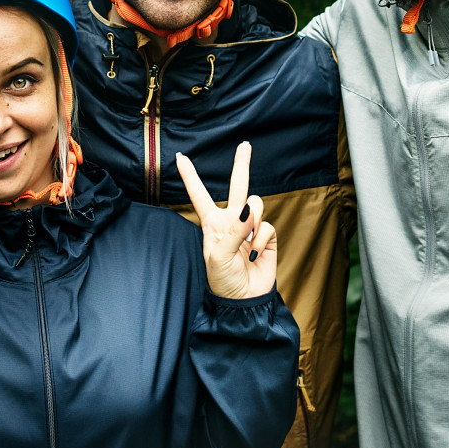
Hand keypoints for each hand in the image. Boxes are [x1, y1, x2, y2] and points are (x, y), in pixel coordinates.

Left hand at [175, 143, 276, 299]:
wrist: (244, 301)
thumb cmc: (223, 281)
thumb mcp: (218, 256)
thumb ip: (234, 230)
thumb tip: (250, 209)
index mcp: (212, 225)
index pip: (199, 196)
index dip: (190, 176)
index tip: (180, 157)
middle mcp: (232, 222)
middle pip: (237, 186)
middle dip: (242, 165)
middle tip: (245, 146)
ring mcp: (251, 228)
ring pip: (257, 203)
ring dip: (254, 219)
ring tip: (247, 244)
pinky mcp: (267, 237)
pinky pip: (268, 225)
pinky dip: (261, 239)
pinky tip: (255, 255)